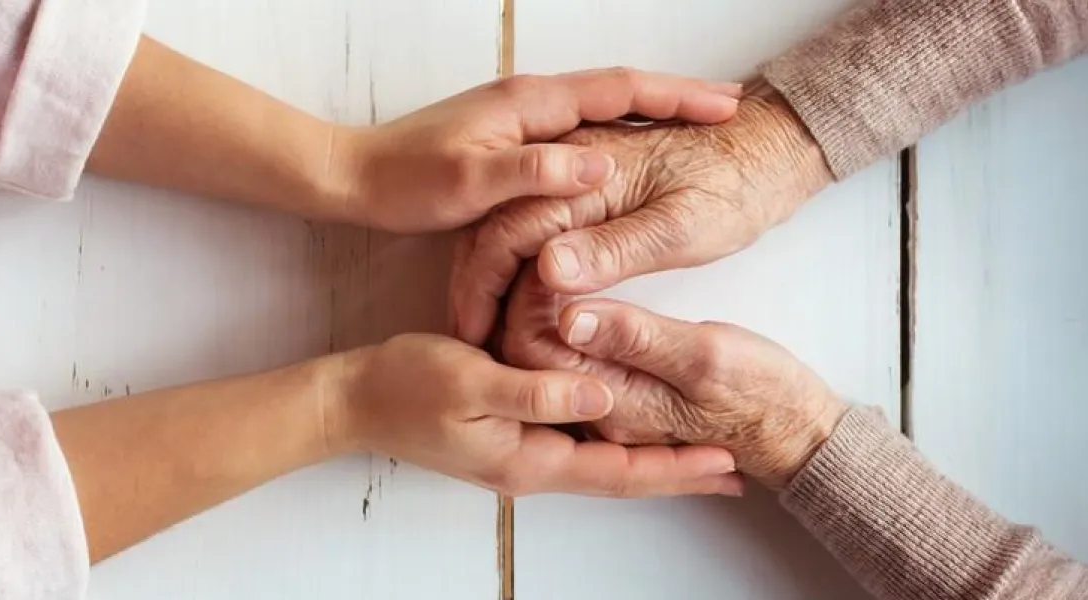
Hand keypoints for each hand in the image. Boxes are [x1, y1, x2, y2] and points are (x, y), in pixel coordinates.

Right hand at [328, 333, 743, 496]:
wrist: (355, 399)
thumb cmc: (407, 386)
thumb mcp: (473, 381)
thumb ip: (538, 392)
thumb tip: (603, 395)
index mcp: (529, 458)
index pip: (619, 471)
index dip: (675, 471)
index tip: (726, 465)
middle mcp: (532, 464)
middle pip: (620, 474)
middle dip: (676, 473)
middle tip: (732, 468)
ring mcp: (521, 452)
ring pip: (602, 460)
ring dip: (652, 458)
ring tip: (697, 451)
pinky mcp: (511, 434)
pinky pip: (579, 443)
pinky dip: (615, 438)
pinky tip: (631, 423)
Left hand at [335, 68, 741, 233]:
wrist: (354, 177)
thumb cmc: (406, 181)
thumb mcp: (469, 183)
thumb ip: (532, 173)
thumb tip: (597, 167)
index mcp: (531, 104)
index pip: (620, 88)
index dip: (676, 97)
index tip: (726, 105)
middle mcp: (531, 101)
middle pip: (621, 88)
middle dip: (677, 96)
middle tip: (729, 108)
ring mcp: (522, 118)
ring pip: (604, 107)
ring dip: (652, 111)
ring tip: (698, 123)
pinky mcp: (512, 138)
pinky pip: (582, 127)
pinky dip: (620, 130)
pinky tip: (633, 150)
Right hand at [451, 89, 832, 344]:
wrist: (765, 149)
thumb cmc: (733, 187)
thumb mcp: (680, 228)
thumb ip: (614, 250)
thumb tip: (546, 272)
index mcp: (583, 174)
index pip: (506, 230)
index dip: (483, 285)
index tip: (474, 332)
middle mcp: (567, 168)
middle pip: (495, 229)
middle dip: (475, 286)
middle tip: (469, 341)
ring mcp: (572, 177)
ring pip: (508, 229)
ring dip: (490, 278)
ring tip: (484, 331)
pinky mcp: (584, 191)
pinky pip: (532, 228)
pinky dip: (516, 267)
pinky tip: (517, 304)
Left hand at [499, 266, 845, 488]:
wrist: (794, 429)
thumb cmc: (761, 393)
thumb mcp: (706, 355)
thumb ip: (636, 336)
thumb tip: (568, 314)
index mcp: (608, 403)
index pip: (528, 350)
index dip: (527, 295)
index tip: (549, 251)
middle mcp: (592, 410)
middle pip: (524, 352)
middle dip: (525, 296)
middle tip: (546, 245)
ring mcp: (603, 402)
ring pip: (544, 350)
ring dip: (542, 303)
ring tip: (557, 255)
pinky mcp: (618, 390)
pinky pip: (570, 353)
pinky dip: (562, 315)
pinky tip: (575, 282)